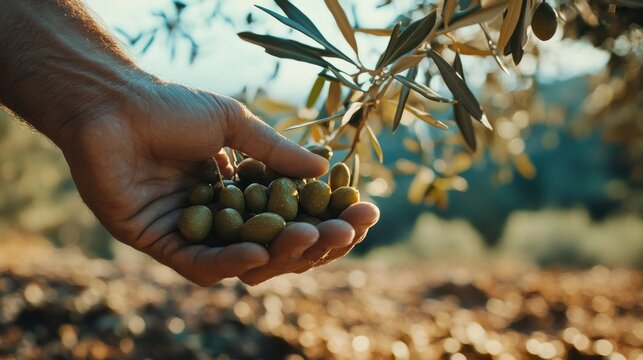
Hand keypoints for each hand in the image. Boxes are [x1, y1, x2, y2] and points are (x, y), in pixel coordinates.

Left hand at [60, 82, 378, 285]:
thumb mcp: (234, 124)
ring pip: (245, 262)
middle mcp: (221, 217)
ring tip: (310, 238)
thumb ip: (276, 152)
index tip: (363, 213)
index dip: (329, 218)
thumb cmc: (171, 107)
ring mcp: (193, 233)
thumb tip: (325, 170)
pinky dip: (229, 262)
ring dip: (280, 254)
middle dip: (315, 241)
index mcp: (241, 191)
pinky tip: (257, 251)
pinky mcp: (162, 244)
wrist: (112, 105)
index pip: (293, 215)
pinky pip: (200, 266)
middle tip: (345, 232)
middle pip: (276, 244)